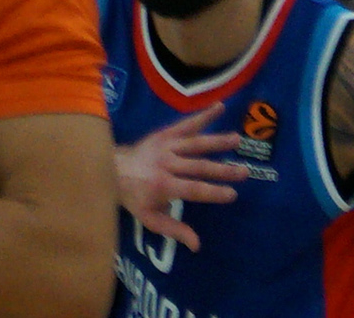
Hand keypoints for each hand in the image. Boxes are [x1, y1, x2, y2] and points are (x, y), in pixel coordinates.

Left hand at [114, 105, 243, 251]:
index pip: (191, 189)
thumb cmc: (134, 196)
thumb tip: (197, 246)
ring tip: (237, 139)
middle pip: (196, 166)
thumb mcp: (150, 218)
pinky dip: (202, 116)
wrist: (109, 167)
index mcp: (162, 185)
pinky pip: (185, 124)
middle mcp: (164, 163)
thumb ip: (174, 229)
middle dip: (221, 169)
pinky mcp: (164, 134)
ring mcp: (164, 146)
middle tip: (244, 172)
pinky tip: (220, 107)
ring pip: (194, 143)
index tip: (232, 194)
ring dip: (216, 141)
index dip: (212, 192)